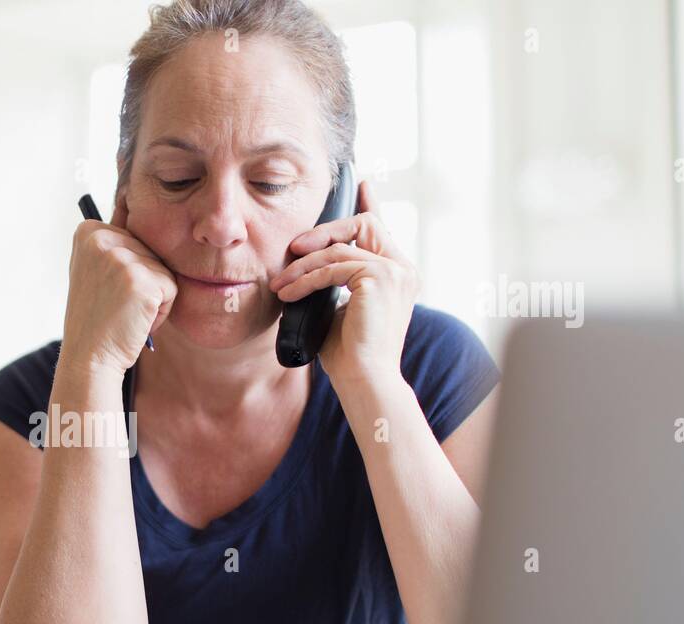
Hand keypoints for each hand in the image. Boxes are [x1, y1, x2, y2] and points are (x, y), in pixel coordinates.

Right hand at [59, 194, 177, 374]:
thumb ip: (113, 243)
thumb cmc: (97, 320)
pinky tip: (135, 321)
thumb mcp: (95, 270)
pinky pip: (173, 290)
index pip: (135, 238)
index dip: (127, 271)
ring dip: (153, 298)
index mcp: (88, 230)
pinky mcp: (142, 279)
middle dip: (143, 283)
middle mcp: (102, 238)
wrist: (90, 358)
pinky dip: (161, 311)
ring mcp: (121, 257)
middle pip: (152, 252)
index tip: (104, 291)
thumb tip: (130, 202)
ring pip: (164, 270)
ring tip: (125, 314)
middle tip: (116, 306)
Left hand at [267, 180, 418, 387]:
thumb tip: (306, 267)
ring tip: (280, 284)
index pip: (382, 229)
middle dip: (324, 231)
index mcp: (397, 274)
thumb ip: (334, 283)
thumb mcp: (338, 310)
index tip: (360, 183)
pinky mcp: (381, 278)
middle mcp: (402, 269)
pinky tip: (288, 294)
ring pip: (341, 246)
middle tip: (293, 247)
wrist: (365, 381)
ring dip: (303, 263)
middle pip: (363, 224)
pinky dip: (305, 279)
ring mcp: (395, 272)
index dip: (369, 203)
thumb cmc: (350, 355)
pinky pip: (333, 267)